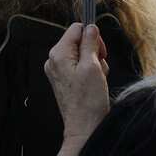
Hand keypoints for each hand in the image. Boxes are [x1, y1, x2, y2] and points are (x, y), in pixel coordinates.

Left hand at [45, 23, 109, 155]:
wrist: (84, 128)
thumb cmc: (88, 101)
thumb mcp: (93, 66)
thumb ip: (90, 43)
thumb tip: (91, 27)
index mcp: (59, 54)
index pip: (76, 29)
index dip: (92, 36)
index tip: (100, 50)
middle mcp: (55, 60)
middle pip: (79, 41)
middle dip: (94, 52)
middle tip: (99, 68)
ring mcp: (58, 71)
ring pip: (82, 55)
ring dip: (94, 64)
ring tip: (97, 80)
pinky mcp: (64, 80)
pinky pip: (80, 67)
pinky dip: (90, 72)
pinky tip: (93, 85)